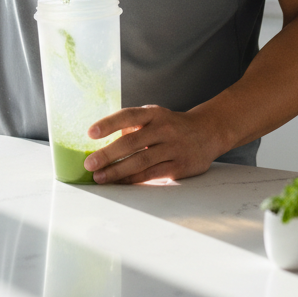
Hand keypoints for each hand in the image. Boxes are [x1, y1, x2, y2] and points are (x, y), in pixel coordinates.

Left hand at [83, 105, 223, 184]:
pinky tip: (120, 183)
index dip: (109, 124)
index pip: (128, 116)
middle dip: (107, 154)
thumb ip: (133, 126)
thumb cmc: (172, 125)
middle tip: (89, 164)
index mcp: (154, 113)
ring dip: (117, 171)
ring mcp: (173, 148)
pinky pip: (152, 175)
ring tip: (100, 177)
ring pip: (140, 161)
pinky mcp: (180, 166)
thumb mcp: (155, 116)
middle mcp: (164, 129)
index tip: (90, 133)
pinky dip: (134, 179)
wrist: (208, 132)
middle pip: (131, 142)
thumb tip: (106, 142)